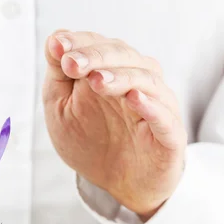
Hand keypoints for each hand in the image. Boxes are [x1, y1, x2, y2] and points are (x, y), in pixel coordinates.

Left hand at [43, 31, 186, 220]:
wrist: (119, 184)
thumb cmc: (91, 141)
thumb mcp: (61, 107)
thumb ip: (58, 74)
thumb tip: (54, 39)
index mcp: (111, 70)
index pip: (99, 44)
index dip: (79, 43)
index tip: (58, 46)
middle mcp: (137, 81)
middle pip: (122, 56)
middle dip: (95, 57)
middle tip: (71, 63)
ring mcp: (156, 106)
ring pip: (145, 80)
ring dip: (120, 76)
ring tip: (96, 80)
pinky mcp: (169, 135)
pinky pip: (164, 117)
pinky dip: (151, 105)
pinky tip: (134, 98)